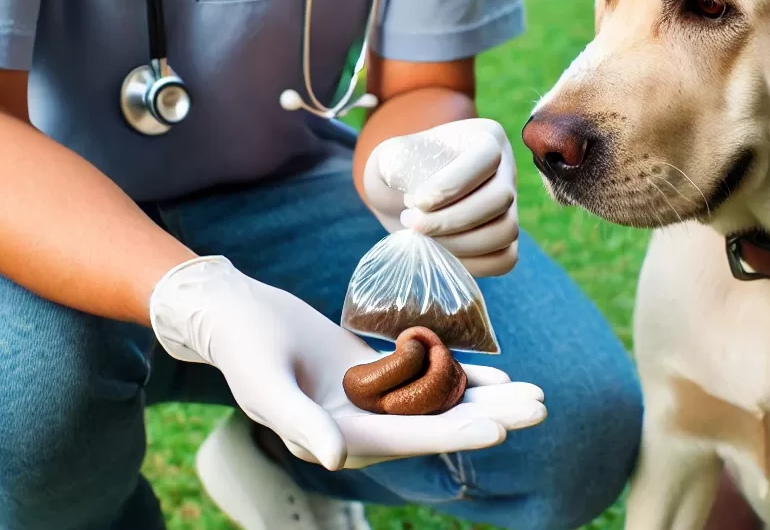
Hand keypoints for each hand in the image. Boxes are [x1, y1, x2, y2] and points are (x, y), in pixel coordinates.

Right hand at [149, 256, 545, 469]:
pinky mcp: (371, 372)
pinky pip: (423, 377)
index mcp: (338, 435)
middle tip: (540, 407)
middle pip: (437, 422)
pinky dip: (458, 375)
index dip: (454, 431)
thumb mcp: (266, 382)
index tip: (499, 428)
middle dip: (488, 416)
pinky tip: (495, 374)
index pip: (408, 436)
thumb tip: (339, 457)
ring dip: (484, 398)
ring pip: (438, 401)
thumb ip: (300, 421)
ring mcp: (369, 398)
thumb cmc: (242, 345)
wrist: (229, 313)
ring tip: (532, 394)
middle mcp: (361, 424)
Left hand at [364, 118, 518, 276]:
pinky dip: (471, 264)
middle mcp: (507, 169)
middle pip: (499, 199)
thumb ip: (397, 162)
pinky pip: (504, 259)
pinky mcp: (506, 238)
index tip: (414, 202)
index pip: (485, 158)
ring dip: (459, 244)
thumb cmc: (400, 170)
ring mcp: (511, 205)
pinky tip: (438, 254)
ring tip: (422, 239)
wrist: (403, 195)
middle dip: (451, 220)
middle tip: (410, 223)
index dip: (450, 186)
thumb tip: (417, 187)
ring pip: (506, 231)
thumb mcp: (392, 155)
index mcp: (485, 137)